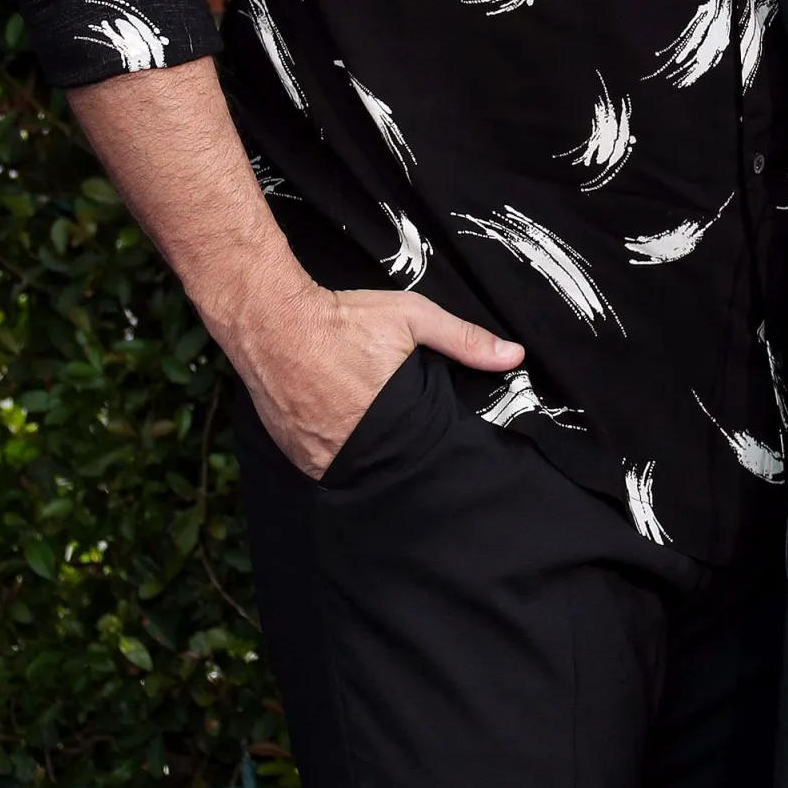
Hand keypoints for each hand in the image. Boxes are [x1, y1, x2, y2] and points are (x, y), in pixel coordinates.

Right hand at [204, 254, 523, 478]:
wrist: (273, 321)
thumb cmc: (345, 319)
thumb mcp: (412, 318)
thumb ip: (463, 339)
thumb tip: (514, 356)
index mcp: (388, 421)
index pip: (422, 451)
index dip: (427, 443)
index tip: (428, 433)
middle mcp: (351, 448)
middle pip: (388, 464)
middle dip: (397, 451)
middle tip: (397, 430)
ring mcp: (318, 456)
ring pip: (354, 470)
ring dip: (364, 455)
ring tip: (365, 428)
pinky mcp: (295, 456)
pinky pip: (323, 466)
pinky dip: (334, 454)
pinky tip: (338, 430)